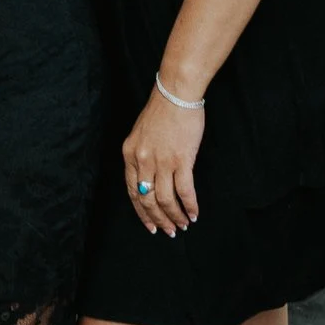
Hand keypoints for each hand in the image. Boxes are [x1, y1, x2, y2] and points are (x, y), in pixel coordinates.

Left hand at [123, 87, 204, 234]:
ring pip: (165, 199)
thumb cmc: (161, 111)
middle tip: (168, 231)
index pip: (132, 192)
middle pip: (148, 200)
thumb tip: (149, 179)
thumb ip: (141, 156)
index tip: (150, 225)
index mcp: (130, 155)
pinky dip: (190, 205)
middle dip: (158, 219)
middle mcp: (142, 161)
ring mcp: (161, 162)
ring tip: (182, 225)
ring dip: (174, 216)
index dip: (141, 212)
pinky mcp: (181, 160)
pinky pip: (184, 191)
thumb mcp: (140, 134)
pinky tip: (194, 213)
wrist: (176, 93)